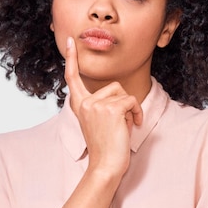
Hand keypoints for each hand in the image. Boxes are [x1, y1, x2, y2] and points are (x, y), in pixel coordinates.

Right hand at [64, 37, 142, 176]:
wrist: (106, 166)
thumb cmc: (106, 147)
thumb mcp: (98, 122)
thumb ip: (101, 105)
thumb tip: (120, 95)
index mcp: (79, 105)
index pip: (72, 77)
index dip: (72, 58)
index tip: (71, 41)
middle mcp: (84, 102)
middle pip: (113, 86)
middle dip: (123, 102)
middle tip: (121, 123)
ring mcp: (96, 105)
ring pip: (123, 93)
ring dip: (130, 109)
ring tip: (125, 126)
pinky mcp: (110, 108)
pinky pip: (132, 100)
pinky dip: (137, 112)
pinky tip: (134, 125)